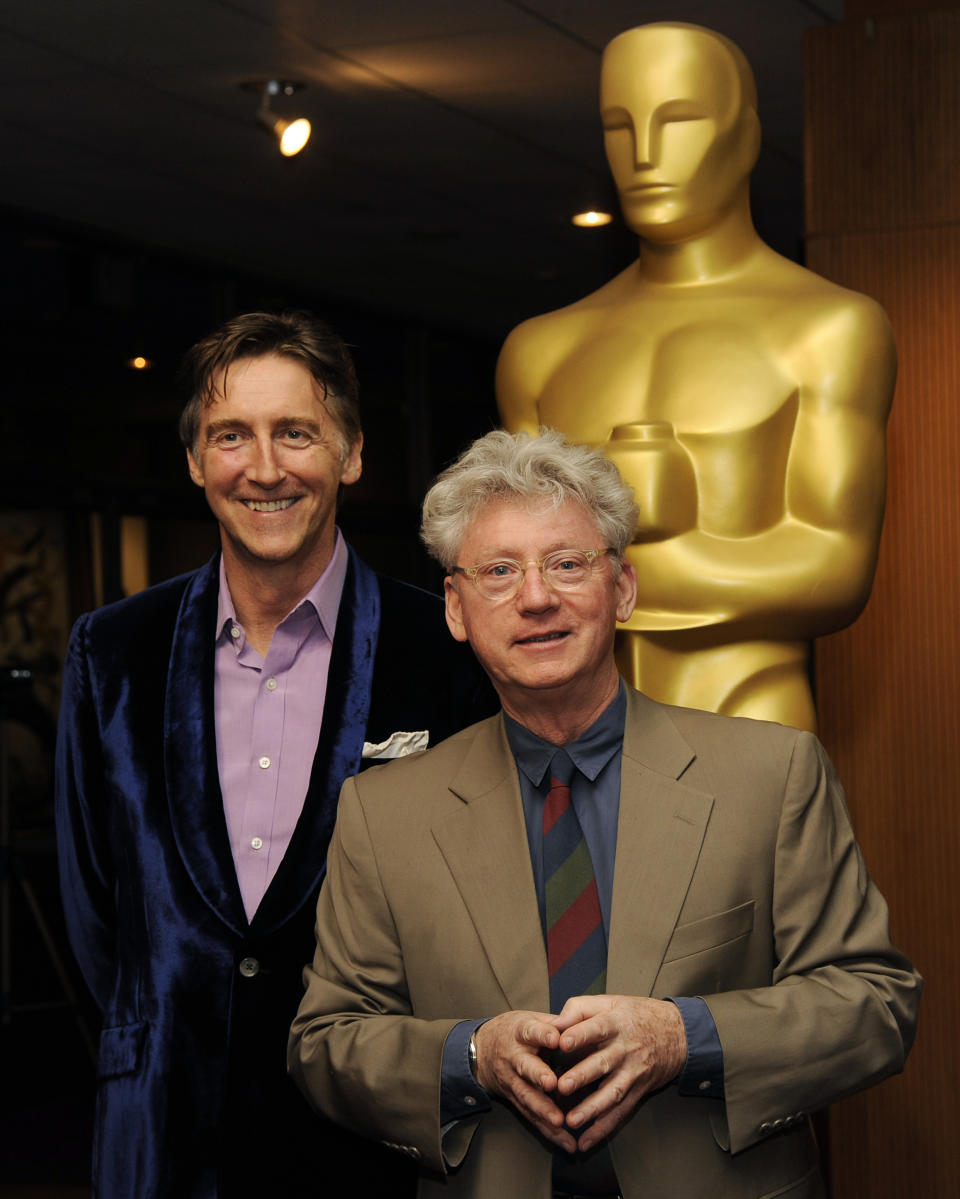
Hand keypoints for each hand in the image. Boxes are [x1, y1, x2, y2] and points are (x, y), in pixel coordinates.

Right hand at [472, 1010, 575, 1151]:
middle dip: (538, 1075)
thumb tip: (580, 1021)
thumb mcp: (529, 1019)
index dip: (542, 1034)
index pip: (530, 1030)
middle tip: (552, 1084)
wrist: (480, 1051)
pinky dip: (548, 1131)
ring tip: (559, 1122)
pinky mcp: (514, 1100)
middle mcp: (513, 1056)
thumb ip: (554, 1022)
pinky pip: (531, 1116)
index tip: (556, 1039)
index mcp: (520, 1032)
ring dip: (543, 1110)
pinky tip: (566, 1142)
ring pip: (526, 1096)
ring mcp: (511, 1080)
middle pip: (524, 1066)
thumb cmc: (514, 1032)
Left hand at [551, 995, 686, 1151]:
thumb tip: (554, 1023)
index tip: (561, 1042)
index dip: (580, 1035)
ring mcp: (633, 1072)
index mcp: (616, 1023)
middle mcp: (625, 1049)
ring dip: (592, 1109)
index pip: (597, 1027)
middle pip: (603, 1063)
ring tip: (572, 1121)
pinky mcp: (638, 1092)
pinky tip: (585, 1142)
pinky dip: (603, 1129)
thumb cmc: (635, 1015)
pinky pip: (621, 1113)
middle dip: (582, 1076)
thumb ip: (580, 1008)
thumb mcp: (610, 1002)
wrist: (678, 1033)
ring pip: (612, 1093)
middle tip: (562, 1086)